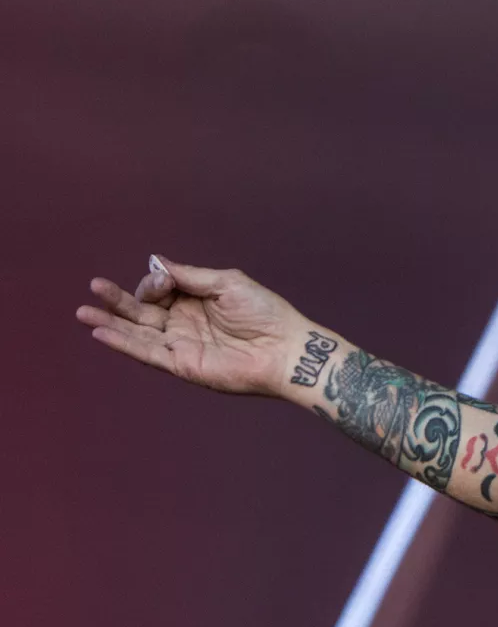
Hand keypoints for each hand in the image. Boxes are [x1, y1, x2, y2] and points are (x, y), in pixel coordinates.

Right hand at [76, 259, 307, 396]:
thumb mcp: (226, 283)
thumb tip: (155, 262)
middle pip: (141, 310)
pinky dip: (124, 343)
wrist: (286, 348)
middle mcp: (184, 322)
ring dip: (110, 322)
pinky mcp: (183, 364)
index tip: (163, 281)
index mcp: (195, 300)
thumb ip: (188, 275)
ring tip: (83, 312)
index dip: (154, 282)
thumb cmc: (265, 313)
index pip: (159, 289)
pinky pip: (147, 353)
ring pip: (138, 332)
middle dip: (117, 299)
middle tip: (95, 286)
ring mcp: (181, 344)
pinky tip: (101, 333)